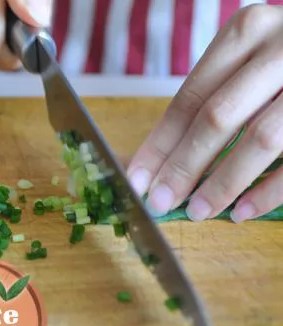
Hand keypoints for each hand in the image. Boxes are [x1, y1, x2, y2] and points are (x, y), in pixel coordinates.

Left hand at [126, 4, 282, 222]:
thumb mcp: (250, 59)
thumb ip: (214, 97)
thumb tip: (160, 160)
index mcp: (246, 33)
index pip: (189, 98)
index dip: (159, 144)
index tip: (137, 179)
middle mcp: (280, 48)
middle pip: (218, 117)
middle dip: (183, 167)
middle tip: (160, 202)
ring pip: (260, 137)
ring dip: (223, 183)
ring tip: (197, 212)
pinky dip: (269, 189)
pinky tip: (242, 211)